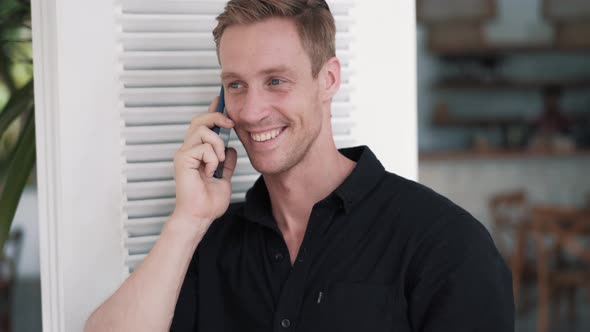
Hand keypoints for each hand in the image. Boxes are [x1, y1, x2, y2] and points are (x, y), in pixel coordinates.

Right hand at [171, 96, 236, 229]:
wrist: (201, 216)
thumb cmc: (208, 202)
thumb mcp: (224, 178)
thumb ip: (227, 163)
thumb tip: (231, 149)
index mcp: (198, 153)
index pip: (204, 126)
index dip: (212, 111)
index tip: (220, 100)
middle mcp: (188, 150)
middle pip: (200, 120)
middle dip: (217, 117)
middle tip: (231, 124)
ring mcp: (184, 154)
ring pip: (203, 130)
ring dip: (217, 145)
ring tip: (218, 162)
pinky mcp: (182, 159)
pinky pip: (203, 147)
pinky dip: (212, 159)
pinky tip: (209, 172)